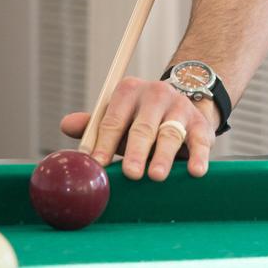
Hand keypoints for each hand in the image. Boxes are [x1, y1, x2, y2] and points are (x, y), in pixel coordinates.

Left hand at [60, 77, 218, 181]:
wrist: (181, 104)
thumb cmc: (141, 119)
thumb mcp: (118, 117)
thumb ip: (94, 125)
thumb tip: (66, 125)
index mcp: (129, 91)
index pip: (113, 119)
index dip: (104, 143)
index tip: (97, 164)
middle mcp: (156, 94)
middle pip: (143, 126)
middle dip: (135, 151)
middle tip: (130, 173)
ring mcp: (180, 108)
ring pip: (170, 134)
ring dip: (163, 156)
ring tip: (156, 176)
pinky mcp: (200, 124)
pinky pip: (200, 141)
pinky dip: (199, 157)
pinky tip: (195, 171)